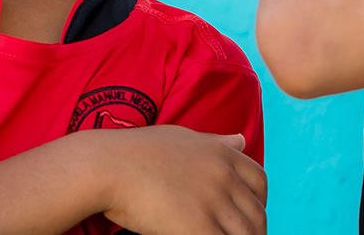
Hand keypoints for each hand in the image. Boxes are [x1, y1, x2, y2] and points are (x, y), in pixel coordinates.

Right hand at [94, 126, 265, 234]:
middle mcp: (223, 175)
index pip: (259, 182)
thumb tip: (241, 138)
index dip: (257, 202)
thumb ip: (214, 141)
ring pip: (247, 233)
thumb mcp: (180, 137)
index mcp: (221, 153)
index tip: (244, 215)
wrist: (104, 166)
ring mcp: (213, 201)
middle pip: (256, 213)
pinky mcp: (198, 226)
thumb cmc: (133, 152)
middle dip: (252, 230)